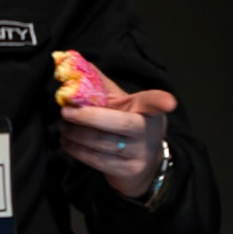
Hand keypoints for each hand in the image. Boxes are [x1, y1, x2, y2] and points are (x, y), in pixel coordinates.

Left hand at [58, 69, 175, 199]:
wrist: (142, 166)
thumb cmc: (126, 126)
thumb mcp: (121, 104)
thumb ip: (100, 85)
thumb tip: (71, 62)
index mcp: (148, 111)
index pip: (154, 102)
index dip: (161, 101)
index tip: (169, 103)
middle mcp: (148, 131)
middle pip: (120, 123)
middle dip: (88, 117)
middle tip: (65, 111)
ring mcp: (139, 153)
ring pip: (103, 142)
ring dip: (76, 133)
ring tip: (62, 126)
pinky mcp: (127, 171)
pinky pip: (96, 160)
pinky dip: (77, 150)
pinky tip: (67, 141)